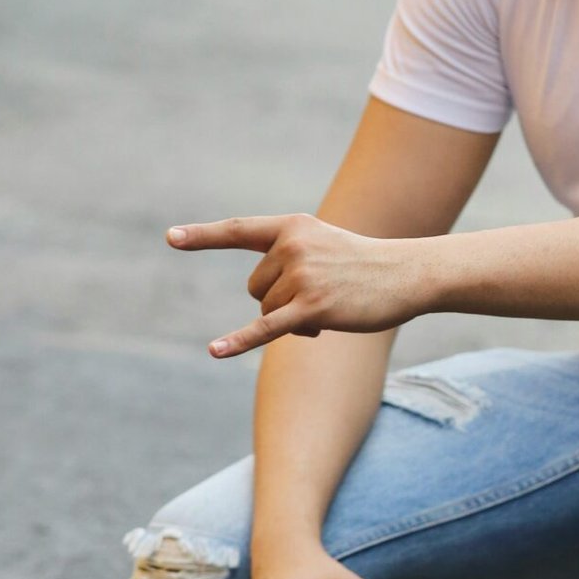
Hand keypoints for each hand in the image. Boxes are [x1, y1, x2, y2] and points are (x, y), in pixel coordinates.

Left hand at [167, 213, 428, 356]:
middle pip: (256, 288)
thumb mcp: (324, 248)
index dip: (202, 236)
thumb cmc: (365, 264)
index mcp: (292, 227)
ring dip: (294, 319)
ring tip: (332, 306)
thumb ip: (289, 262)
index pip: (238, 231)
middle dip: (281, 300)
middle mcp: (293, 247)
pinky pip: (265, 328)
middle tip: (323, 294)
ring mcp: (302, 277)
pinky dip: (239, 341)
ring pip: (268, 311)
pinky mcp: (312, 308)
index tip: (170, 238)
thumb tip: (266, 309)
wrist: (408, 274)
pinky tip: (214, 351)